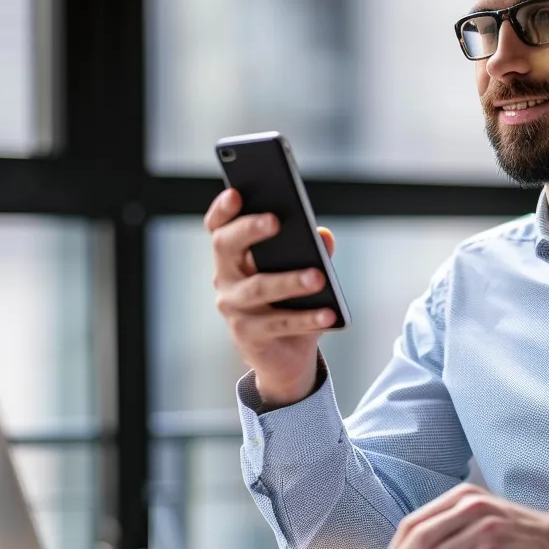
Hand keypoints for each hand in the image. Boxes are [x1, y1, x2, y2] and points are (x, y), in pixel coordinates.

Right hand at [205, 189, 337, 408]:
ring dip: (289, 280)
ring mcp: (233, 308)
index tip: (237, 192)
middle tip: (275, 220)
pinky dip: (306, 318)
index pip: (218, 226)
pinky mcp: (247, 335)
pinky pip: (279, 323)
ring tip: (318, 276)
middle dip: (249, 230)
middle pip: (226, 246)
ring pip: (257, 287)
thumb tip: (322, 235)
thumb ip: (312, 250)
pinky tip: (330, 314)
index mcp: (233, 255)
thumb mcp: (303, 271)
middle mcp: (224, 277)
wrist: (285, 355)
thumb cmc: (291, 302)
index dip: (223, 209)